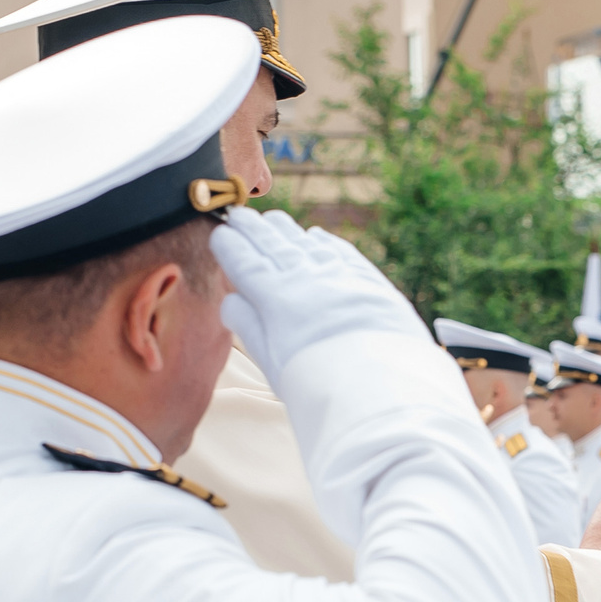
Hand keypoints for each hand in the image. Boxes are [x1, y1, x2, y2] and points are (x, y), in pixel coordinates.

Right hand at [210, 208, 425, 387]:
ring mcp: (339, 275)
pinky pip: (341, 251)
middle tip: (240, 216)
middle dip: (253, 228)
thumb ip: (248, 327)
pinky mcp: (369, 280)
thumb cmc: (318, 383)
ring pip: (306, 243)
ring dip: (286, 230)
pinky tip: (316, 236)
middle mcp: (306, 278)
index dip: (230, 245)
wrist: (380, 386)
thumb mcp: (271, 361)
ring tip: (272, 219)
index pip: (245, 262)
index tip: (220, 234)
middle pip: (273, 245)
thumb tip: (230, 302)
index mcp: (275, 297)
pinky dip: (325, 241)